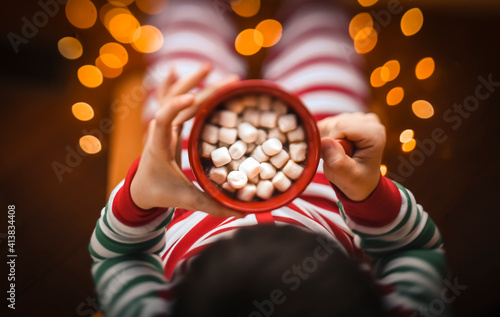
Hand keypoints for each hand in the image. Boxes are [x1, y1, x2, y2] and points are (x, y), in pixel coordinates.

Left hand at [130, 63, 241, 216]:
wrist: (139, 190)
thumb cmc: (159, 193)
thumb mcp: (184, 200)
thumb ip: (211, 205)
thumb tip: (241, 212)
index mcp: (159, 145)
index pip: (163, 119)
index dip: (175, 106)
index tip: (192, 98)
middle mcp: (159, 131)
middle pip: (175, 102)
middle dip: (199, 87)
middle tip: (227, 80)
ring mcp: (163, 126)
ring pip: (174, 97)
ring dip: (191, 82)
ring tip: (209, 67)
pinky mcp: (168, 127)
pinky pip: (171, 102)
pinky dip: (175, 87)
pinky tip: (177, 71)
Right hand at [317, 113, 385, 200]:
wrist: (362, 181)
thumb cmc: (358, 180)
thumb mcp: (348, 177)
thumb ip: (338, 161)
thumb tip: (324, 141)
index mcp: (374, 132)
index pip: (341, 126)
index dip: (330, 142)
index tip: (333, 158)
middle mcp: (368, 121)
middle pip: (335, 123)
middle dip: (328, 141)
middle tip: (334, 158)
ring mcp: (358, 118)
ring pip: (329, 123)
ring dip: (326, 139)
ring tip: (335, 154)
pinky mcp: (348, 119)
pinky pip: (326, 124)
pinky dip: (324, 137)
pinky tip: (333, 148)